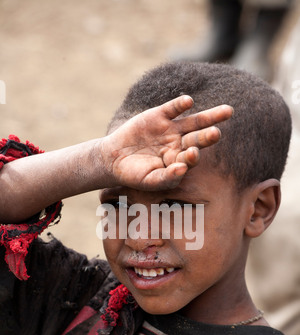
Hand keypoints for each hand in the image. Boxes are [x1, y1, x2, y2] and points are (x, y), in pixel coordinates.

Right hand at [101, 95, 232, 189]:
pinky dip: (180, 104)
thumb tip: (183, 169)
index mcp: (180, 161)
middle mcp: (180, 143)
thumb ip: (168, 177)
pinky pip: (173, 108)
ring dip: (210, 116)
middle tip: (216, 133)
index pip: (191, 158)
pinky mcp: (160, 115)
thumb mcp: (150, 180)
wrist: (114, 158)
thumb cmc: (135, 175)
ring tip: (227, 112)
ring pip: (194, 121)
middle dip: (208, 136)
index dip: (192, 156)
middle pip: (199, 138)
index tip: (192, 154)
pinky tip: (189, 101)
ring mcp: (171, 128)